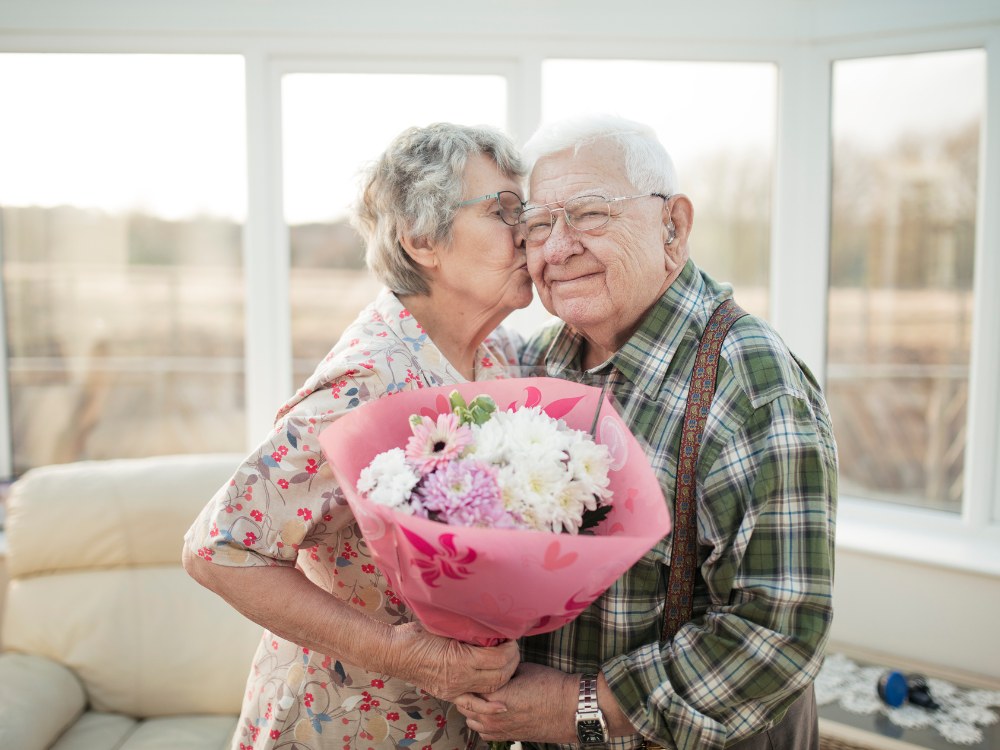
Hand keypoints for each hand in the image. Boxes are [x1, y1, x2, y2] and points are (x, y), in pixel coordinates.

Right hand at [384, 621, 519, 701]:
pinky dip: (489, 707)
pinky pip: (473, 704)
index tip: (511, 637)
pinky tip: (502, 706)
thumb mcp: (445, 626)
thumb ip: (467, 629)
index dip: (510, 648)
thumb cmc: (417, 635)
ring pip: (490, 689)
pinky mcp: (449, 694)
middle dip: (512, 661)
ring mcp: (455, 689)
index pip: (497, 658)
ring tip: (508, 663)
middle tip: (513, 648)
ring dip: (505, 676)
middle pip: (499, 676)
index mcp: (461, 659)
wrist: (395, 653)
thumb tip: (487, 624)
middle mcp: (460, 678)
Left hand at [455, 663, 579, 743]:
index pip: (468, 686)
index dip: (469, 675)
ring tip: (483, 695)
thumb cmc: (551, 686)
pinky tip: (491, 712)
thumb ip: (502, 671)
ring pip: (471, 721)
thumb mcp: (523, 669)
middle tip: (475, 680)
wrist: (571, 709)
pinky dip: (483, 723)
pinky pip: (484, 733)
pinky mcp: (509, 737)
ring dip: (473, 708)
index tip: (472, 667)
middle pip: (465, 706)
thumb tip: (492, 667)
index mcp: (495, 696)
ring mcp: (500, 730)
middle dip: (468, 692)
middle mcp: (493, 717)